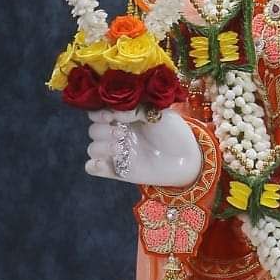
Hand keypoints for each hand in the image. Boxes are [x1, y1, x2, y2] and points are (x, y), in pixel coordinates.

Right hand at [85, 108, 202, 187]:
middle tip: (121, 134)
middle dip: (103, 131)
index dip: (100, 113)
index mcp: (125, 117)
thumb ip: (135, 109)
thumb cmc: (175, 133)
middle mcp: (118, 133)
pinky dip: (94, 165)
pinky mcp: (118, 170)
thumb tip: (115, 113)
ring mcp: (117, 152)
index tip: (111, 116)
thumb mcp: (159, 113)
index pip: (99, 111)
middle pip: (93, 129)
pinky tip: (104, 164)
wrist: (186, 160)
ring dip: (101, 147)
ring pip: (92, 148)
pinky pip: (93, 168)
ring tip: (119, 149)